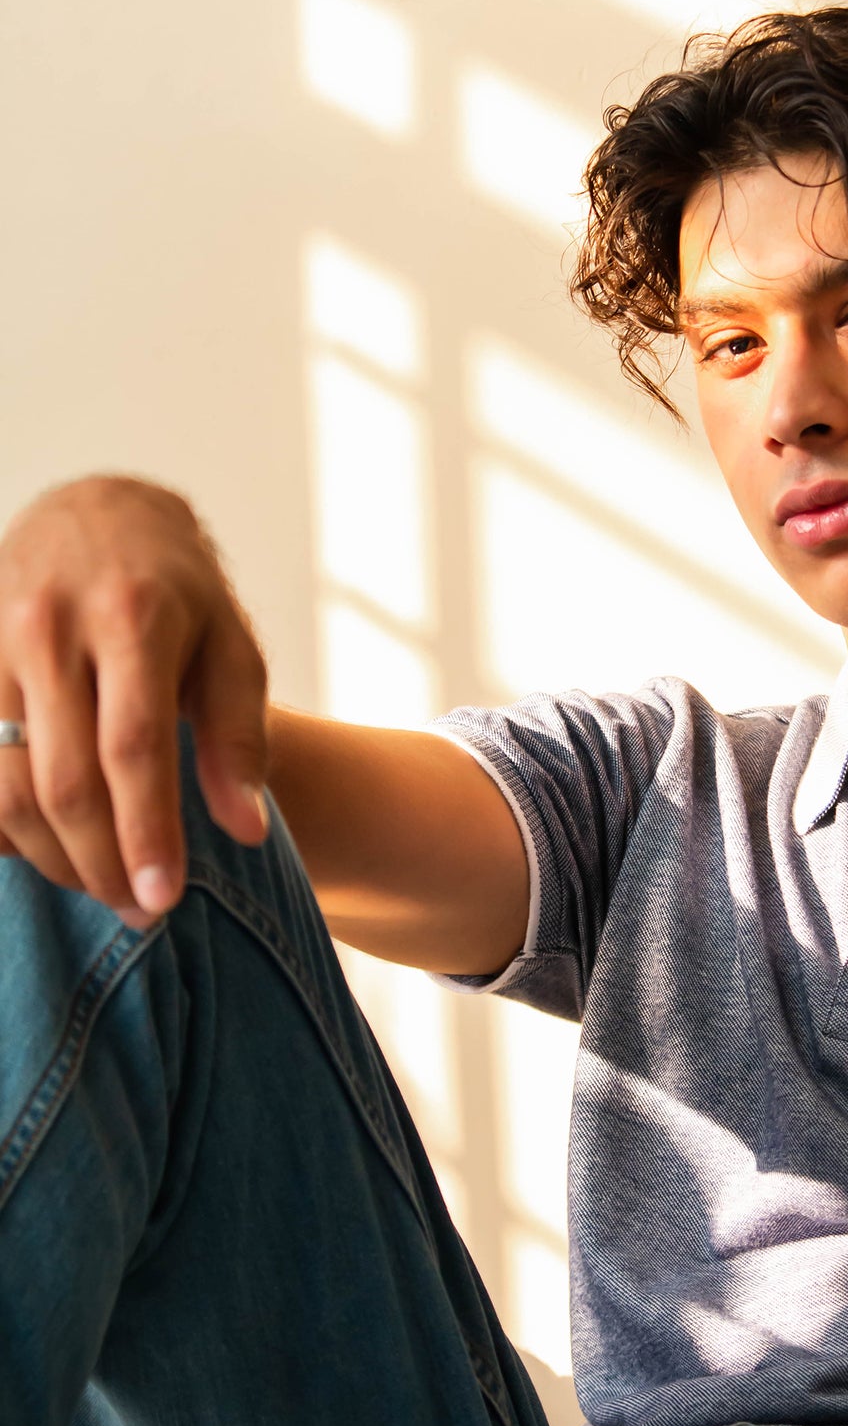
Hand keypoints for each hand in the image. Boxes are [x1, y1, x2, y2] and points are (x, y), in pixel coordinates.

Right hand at [0, 474, 269, 921]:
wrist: (95, 512)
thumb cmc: (179, 593)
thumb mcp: (232, 646)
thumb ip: (241, 738)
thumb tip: (246, 830)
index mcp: (132, 620)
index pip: (133, 747)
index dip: (146, 831)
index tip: (164, 898)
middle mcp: (50, 629)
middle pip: (64, 778)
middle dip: (101, 861)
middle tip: (141, 913)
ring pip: (8, 783)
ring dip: (53, 855)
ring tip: (102, 888)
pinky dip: (6, 824)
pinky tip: (46, 851)